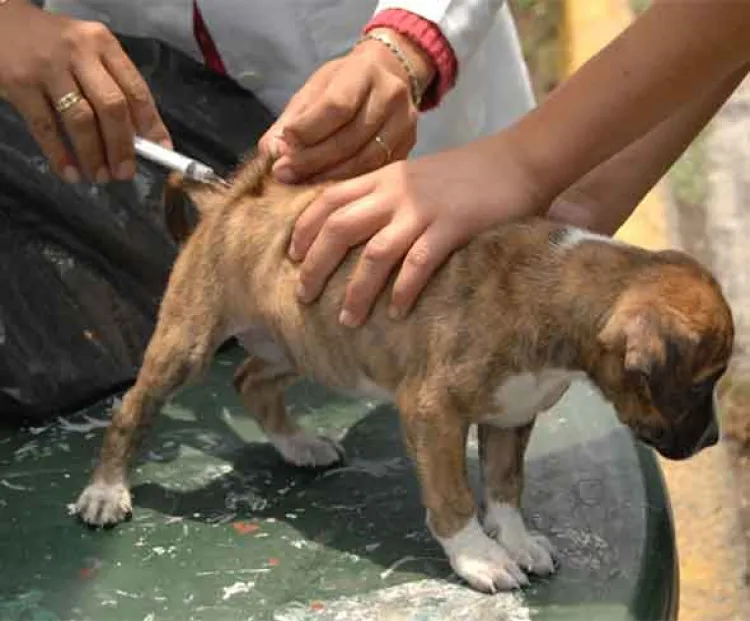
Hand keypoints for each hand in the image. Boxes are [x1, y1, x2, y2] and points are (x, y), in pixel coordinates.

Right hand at [0, 1, 170, 182]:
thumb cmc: (53, 44)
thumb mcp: (88, 52)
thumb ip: (113, 85)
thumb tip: (142, 136)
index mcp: (103, 45)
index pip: (136, 89)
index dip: (152, 124)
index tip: (161, 152)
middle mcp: (78, 53)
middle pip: (111, 107)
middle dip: (122, 146)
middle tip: (125, 173)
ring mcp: (48, 68)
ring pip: (80, 120)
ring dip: (94, 155)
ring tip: (100, 176)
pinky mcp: (19, 84)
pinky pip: (45, 127)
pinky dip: (60, 155)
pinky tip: (71, 173)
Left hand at [258, 28, 433, 183]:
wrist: (391, 73)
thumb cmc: (345, 82)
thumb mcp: (315, 90)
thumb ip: (292, 120)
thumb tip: (271, 153)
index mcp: (364, 71)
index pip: (335, 107)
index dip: (307, 131)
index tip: (283, 147)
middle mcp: (391, 96)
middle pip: (349, 138)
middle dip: (313, 161)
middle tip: (285, 175)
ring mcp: (405, 123)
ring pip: (365, 160)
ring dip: (330, 177)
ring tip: (303, 185)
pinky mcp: (410, 146)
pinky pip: (377, 171)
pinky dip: (350, 183)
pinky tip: (329, 189)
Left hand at [289, 136, 546, 326]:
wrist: (517, 161)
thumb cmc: (465, 174)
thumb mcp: (414, 177)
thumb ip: (385, 195)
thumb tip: (355, 230)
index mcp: (383, 177)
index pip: (328, 200)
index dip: (304, 230)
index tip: (292, 257)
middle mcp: (395, 193)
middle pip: (339, 228)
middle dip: (315, 265)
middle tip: (304, 296)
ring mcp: (423, 210)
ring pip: (374, 254)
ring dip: (356, 290)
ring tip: (346, 320)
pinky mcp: (452, 227)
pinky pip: (418, 264)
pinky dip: (402, 290)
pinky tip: (395, 312)